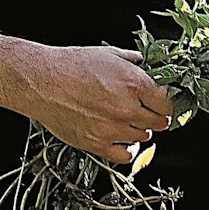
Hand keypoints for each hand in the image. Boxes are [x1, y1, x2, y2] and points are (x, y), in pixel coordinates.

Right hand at [11, 44, 176, 163]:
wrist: (42, 82)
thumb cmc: (70, 66)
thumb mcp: (107, 54)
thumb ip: (132, 61)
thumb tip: (145, 64)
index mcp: (135, 84)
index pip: (167, 103)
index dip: (164, 102)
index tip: (159, 102)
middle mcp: (128, 109)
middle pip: (159, 123)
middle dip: (154, 116)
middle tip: (144, 110)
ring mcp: (113, 129)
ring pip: (143, 138)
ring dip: (138, 130)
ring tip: (124, 120)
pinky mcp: (97, 144)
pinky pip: (125, 155)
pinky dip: (126, 148)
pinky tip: (119, 137)